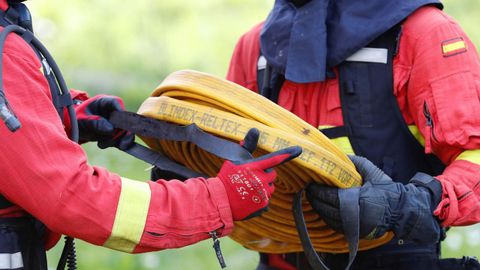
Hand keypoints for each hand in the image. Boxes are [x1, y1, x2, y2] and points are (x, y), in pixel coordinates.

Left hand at [76, 95, 133, 148]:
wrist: (71, 128)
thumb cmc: (76, 119)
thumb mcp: (83, 120)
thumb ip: (96, 123)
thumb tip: (111, 130)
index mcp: (104, 102)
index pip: (116, 103)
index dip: (119, 113)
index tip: (117, 125)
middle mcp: (113, 111)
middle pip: (125, 119)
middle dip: (121, 132)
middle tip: (114, 140)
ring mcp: (116, 122)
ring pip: (126, 131)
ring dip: (118, 140)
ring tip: (102, 144)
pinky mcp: (115, 132)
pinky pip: (122, 138)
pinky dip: (117, 144)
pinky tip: (104, 145)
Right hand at [217, 128, 301, 220]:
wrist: (220, 200)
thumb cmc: (227, 178)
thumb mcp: (234, 160)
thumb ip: (247, 146)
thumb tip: (255, 129)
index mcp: (255, 167)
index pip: (275, 158)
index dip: (288, 153)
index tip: (299, 149)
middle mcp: (261, 179)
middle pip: (272, 175)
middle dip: (265, 176)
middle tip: (250, 179)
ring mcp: (262, 193)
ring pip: (270, 188)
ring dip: (262, 188)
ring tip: (247, 190)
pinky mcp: (263, 205)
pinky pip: (266, 200)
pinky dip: (259, 201)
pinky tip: (248, 200)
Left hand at [306, 155, 441, 242]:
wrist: (401, 211)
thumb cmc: (386, 189)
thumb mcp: (373, 172)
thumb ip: (356, 162)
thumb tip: (340, 155)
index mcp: (357, 198)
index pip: (329, 196)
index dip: (317, 191)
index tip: (310, 184)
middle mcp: (354, 215)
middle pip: (325, 208)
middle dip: (314, 199)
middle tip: (308, 190)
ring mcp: (354, 226)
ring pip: (328, 218)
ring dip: (318, 208)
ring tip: (313, 199)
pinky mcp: (354, 232)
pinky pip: (334, 225)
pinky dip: (326, 217)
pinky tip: (323, 209)